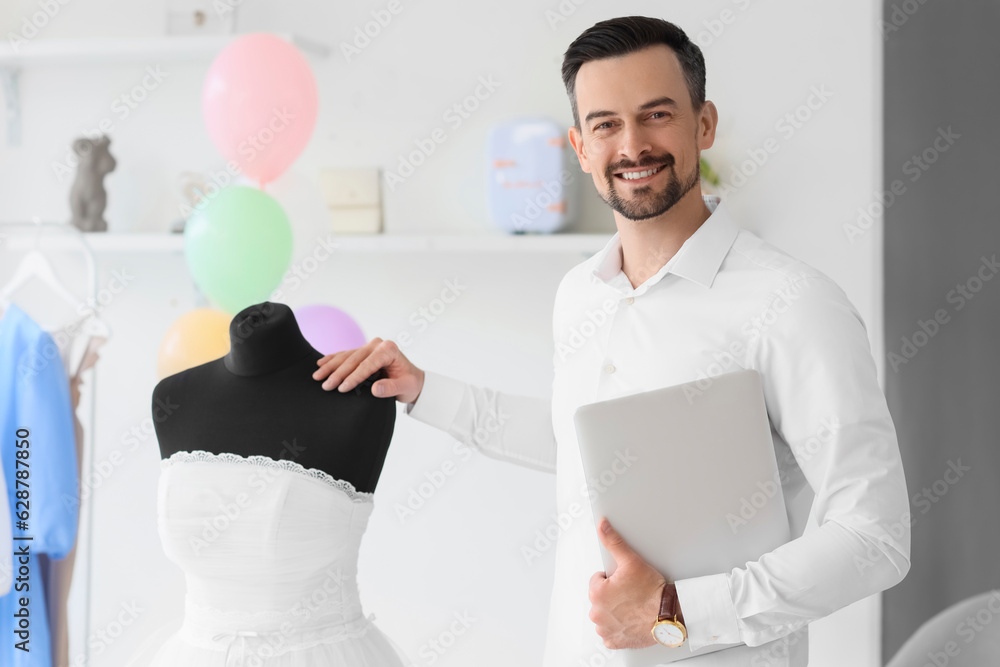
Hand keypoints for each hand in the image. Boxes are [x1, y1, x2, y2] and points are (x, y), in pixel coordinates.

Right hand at [312, 337, 425, 403]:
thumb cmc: (410, 383)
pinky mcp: (363, 351)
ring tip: (317, 376)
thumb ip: (391, 388)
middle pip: (354, 359)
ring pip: (346, 356)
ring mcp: (369, 346)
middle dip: (338, 373)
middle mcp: (378, 345)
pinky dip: (332, 359)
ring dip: (331, 366)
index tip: (342, 389)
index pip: (367, 365)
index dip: (354, 377)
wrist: (412, 379)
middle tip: (325, 385)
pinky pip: (345, 354)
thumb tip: (375, 389)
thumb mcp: (405, 387)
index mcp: (389, 350)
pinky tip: (320, 363)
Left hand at [588, 518, 665, 648]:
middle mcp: (597, 614)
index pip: (598, 580)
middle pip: (601, 597)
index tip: (626, 582)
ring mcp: (605, 629)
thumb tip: (602, 526)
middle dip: (613, 594)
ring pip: (604, 614)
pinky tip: (630, 620)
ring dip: (614, 611)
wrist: (669, 616)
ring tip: (632, 606)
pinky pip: (610, 633)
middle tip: (631, 593)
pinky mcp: (614, 641)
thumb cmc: (652, 593)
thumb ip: (613, 542)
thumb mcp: (631, 561)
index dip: (613, 578)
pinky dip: (618, 628)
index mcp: (597, 594)